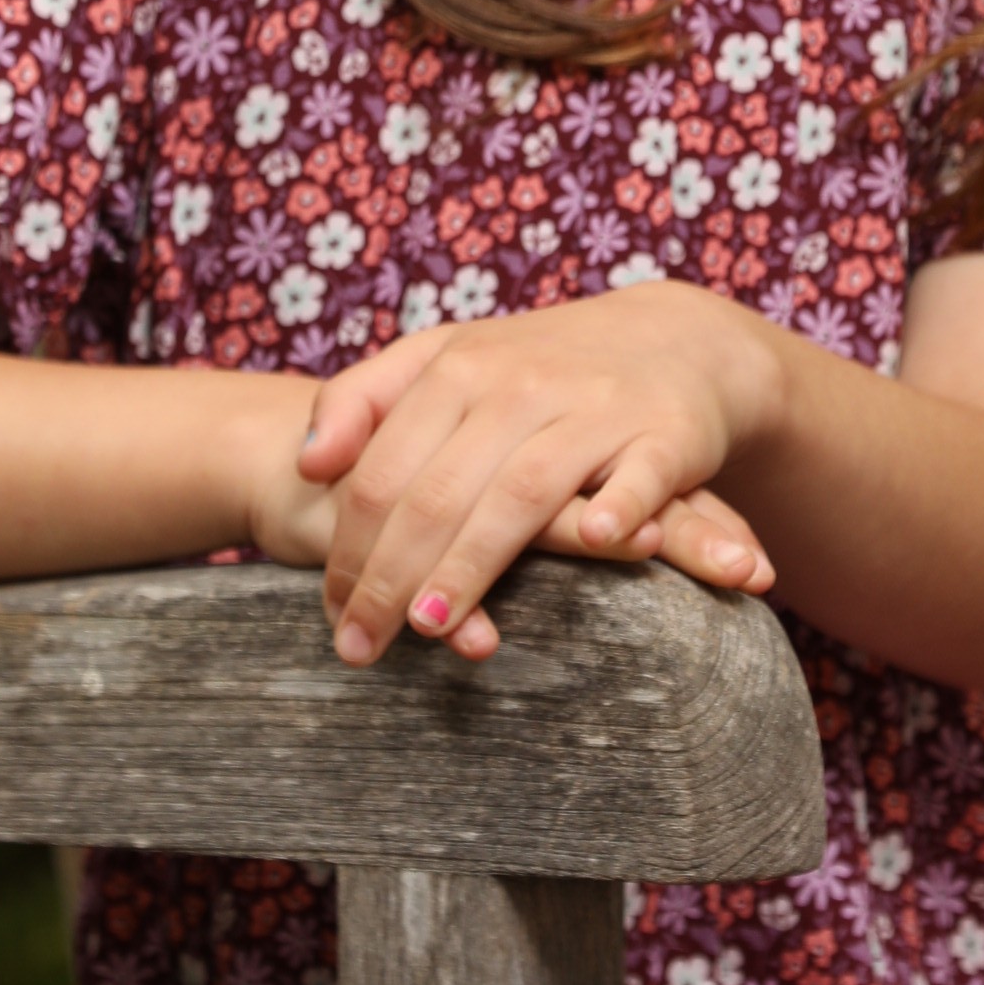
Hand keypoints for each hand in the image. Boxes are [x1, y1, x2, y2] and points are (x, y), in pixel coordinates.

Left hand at [284, 287, 783, 665]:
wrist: (677, 338)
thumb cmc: (544, 365)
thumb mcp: (450, 357)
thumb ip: (365, 398)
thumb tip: (306, 464)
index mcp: (458, 369)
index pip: (383, 471)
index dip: (349, 548)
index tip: (332, 612)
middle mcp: (520, 386)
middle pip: (438, 492)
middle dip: (389, 578)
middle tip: (359, 647)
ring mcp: (594, 409)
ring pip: (522, 493)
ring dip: (472, 563)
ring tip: (429, 629)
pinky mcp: (667, 433)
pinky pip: (642, 474)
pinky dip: (619, 505)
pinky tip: (594, 543)